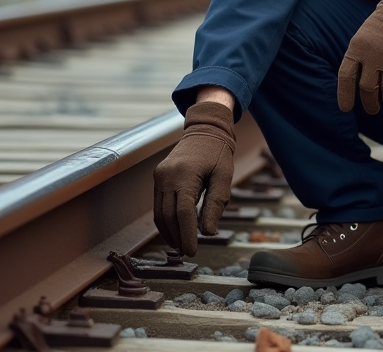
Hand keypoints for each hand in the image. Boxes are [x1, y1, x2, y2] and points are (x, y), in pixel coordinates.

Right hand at [153, 100, 235, 255]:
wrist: (205, 130)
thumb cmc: (218, 153)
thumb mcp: (224, 177)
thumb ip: (216, 204)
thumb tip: (207, 233)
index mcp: (184, 174)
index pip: (183, 212)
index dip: (186, 234)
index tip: (192, 251)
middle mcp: (167, 175)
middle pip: (168, 215)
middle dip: (177, 237)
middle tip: (187, 252)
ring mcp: (159, 176)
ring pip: (159, 212)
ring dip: (168, 232)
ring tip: (180, 246)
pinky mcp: (158, 177)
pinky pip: (158, 204)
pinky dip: (165, 220)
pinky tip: (174, 231)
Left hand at [338, 0, 382, 113]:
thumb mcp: (363, 37)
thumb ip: (359, 59)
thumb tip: (357, 88)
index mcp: (357, 47)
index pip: (346, 76)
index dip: (344, 95)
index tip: (346, 109)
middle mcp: (372, 55)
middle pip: (367, 89)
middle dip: (370, 103)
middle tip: (373, 109)